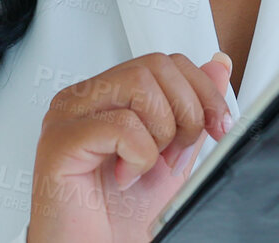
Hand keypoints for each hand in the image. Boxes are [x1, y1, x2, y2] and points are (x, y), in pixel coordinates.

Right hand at [25, 50, 232, 242]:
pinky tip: (124, 177)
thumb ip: (192, 110)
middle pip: (155, 66)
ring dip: (161, 132)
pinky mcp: (59, 142)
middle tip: (175, 155)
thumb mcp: (173, 156)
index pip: (164, 61)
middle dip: (186, 112)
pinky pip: (120, 125)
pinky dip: (139, 156)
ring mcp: (67, 116)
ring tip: (146, 165)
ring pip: (139, 84)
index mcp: (108, 96)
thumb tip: (217, 65)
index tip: (219, 125)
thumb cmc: (121, 216)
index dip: (202, 89)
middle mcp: (85, 99)